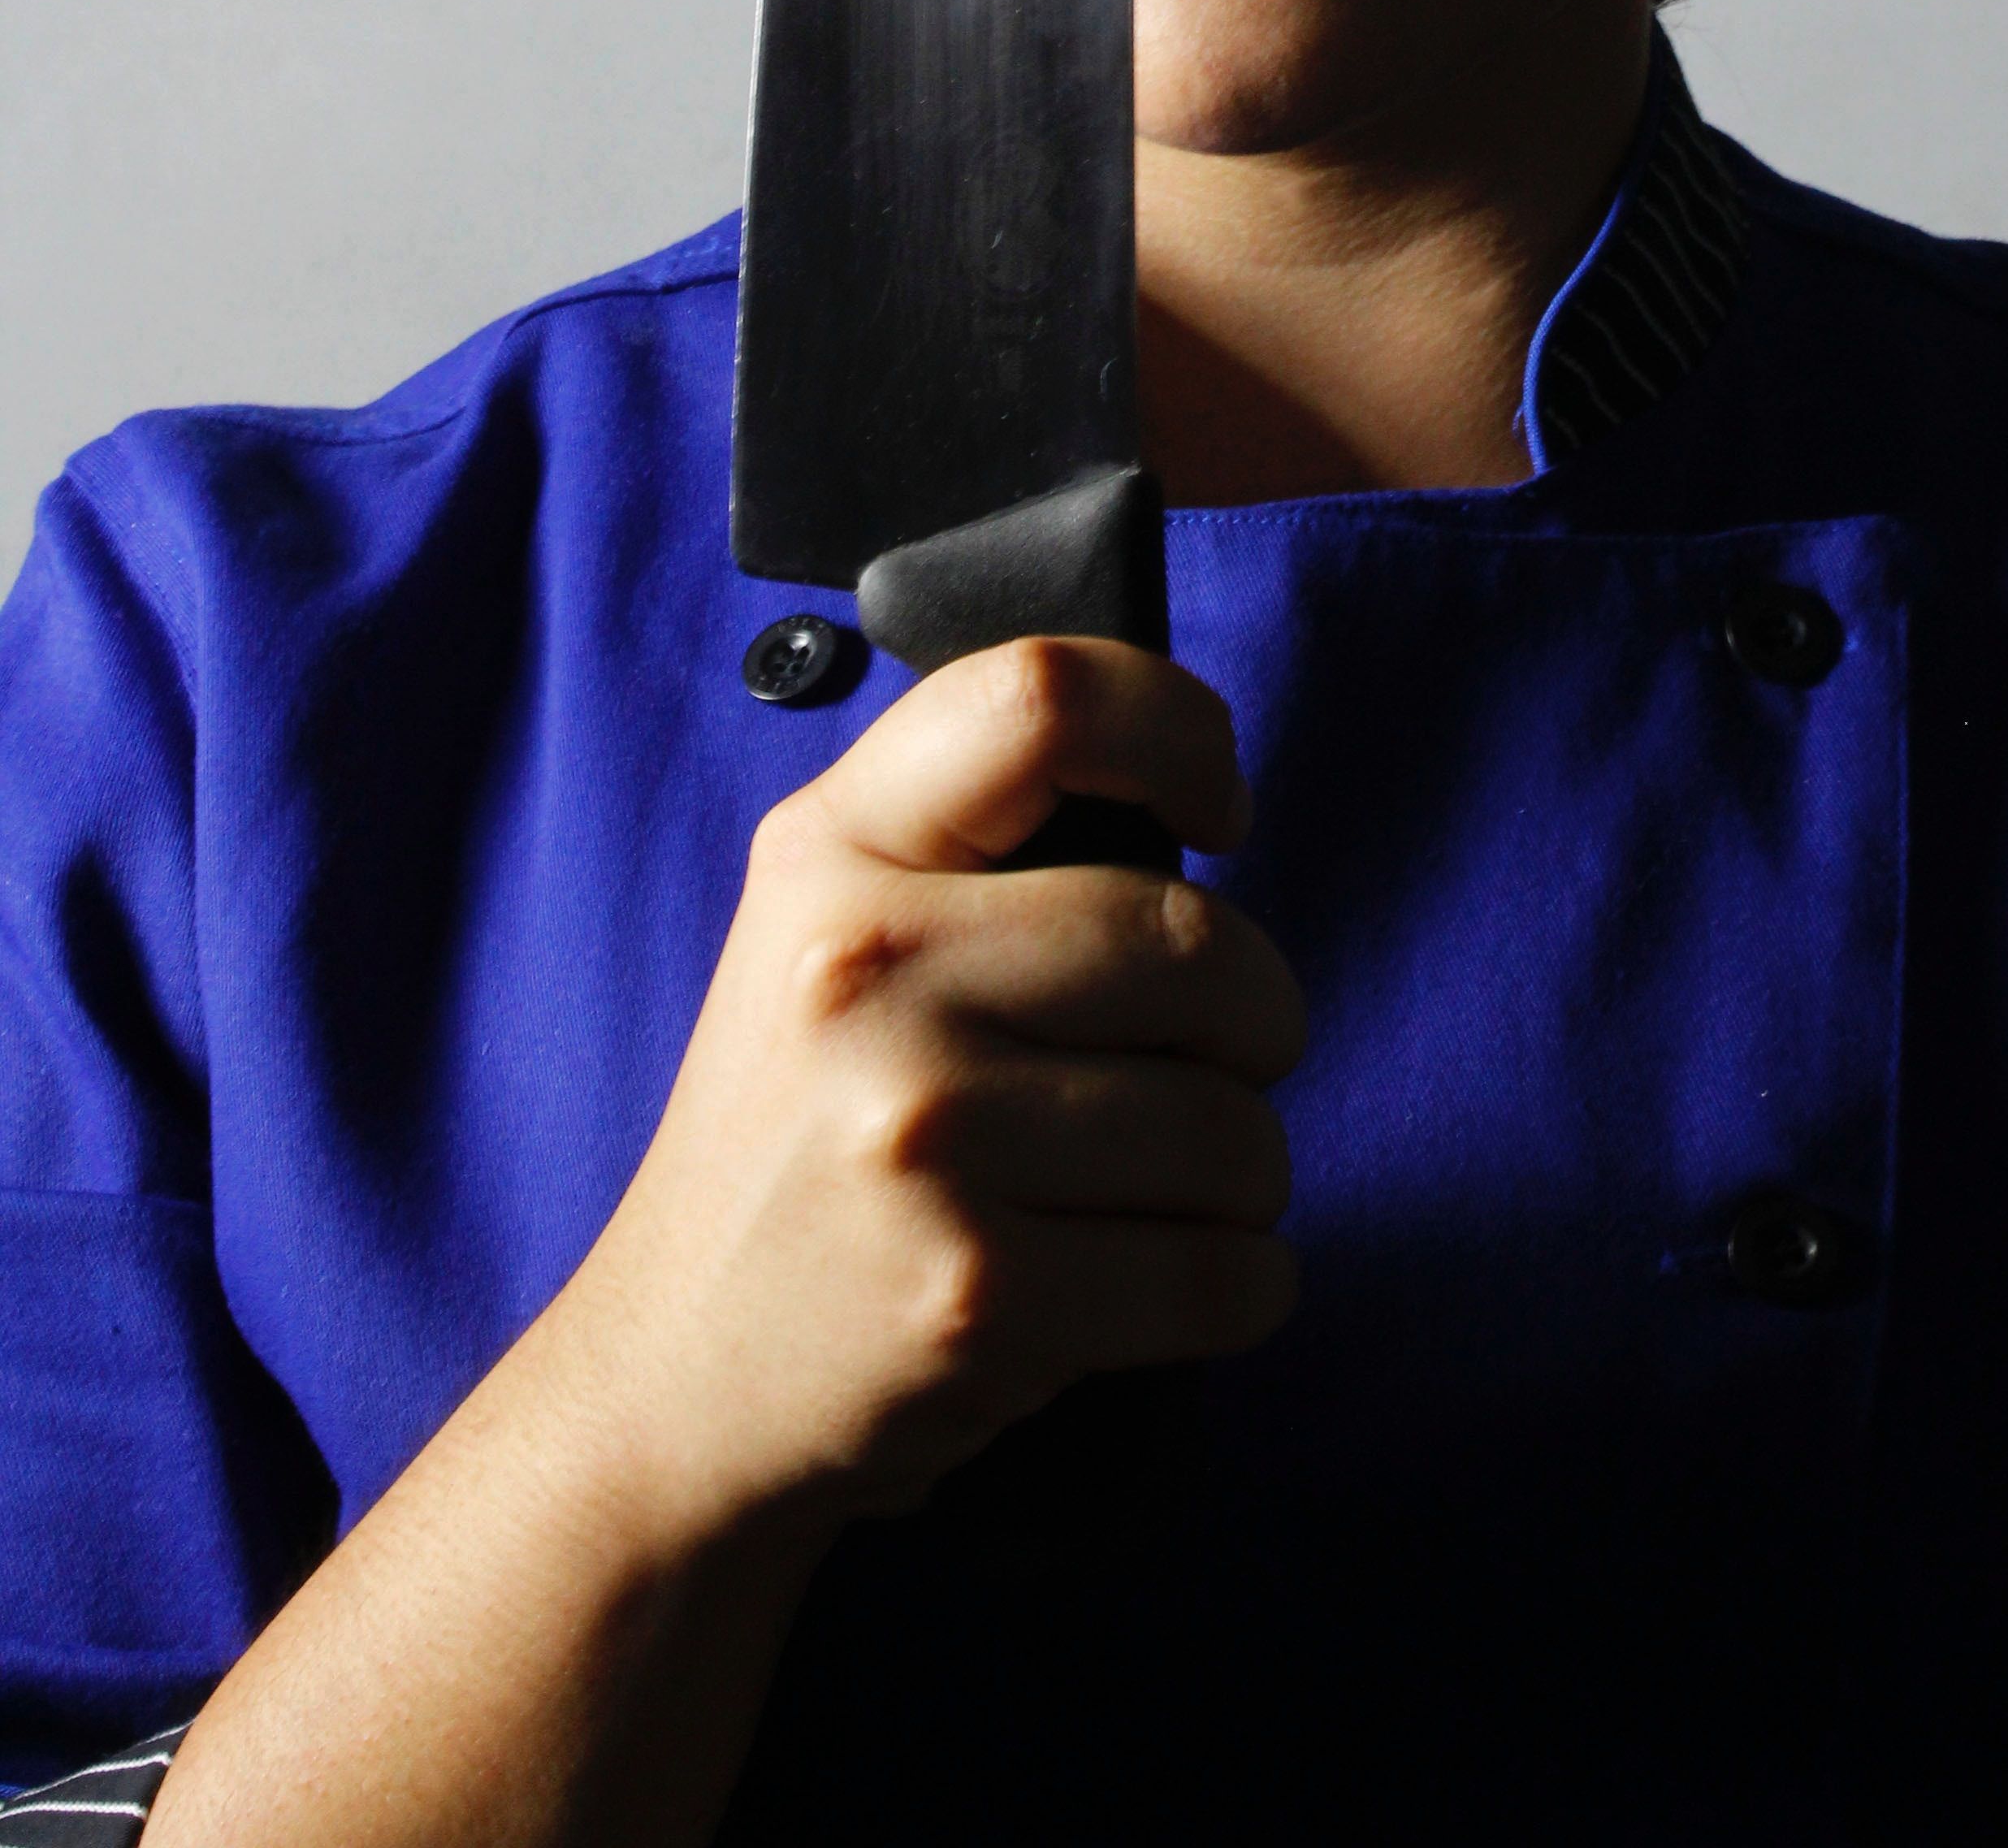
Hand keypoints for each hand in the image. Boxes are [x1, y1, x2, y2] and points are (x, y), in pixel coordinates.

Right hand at [557, 636, 1305, 1538]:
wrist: (667, 1394)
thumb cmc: (801, 1148)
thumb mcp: (827, 935)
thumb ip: (975, 840)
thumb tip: (1187, 792)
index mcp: (833, 855)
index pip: (1047, 698)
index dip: (1177, 730)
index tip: (1217, 810)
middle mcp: (867, 974)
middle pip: (1202, 943)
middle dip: (1256, 1018)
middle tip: (1202, 1063)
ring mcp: (921, 1135)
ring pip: (1236, 1127)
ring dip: (1240, 1176)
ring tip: (1136, 1193)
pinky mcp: (979, 1294)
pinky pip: (1227, 1272)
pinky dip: (1238, 1287)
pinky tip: (1150, 1286)